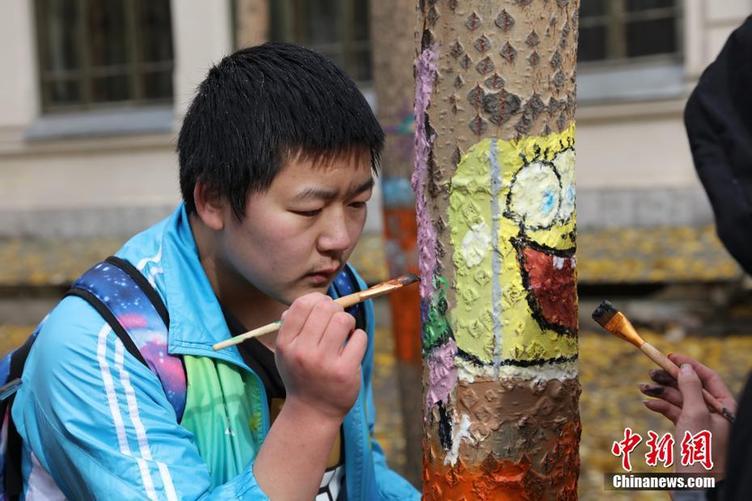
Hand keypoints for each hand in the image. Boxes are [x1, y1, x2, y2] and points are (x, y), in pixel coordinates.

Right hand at [275, 292, 366, 421]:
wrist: (312, 412)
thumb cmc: (301, 375)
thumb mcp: (286, 352)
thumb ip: (292, 326)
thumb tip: (307, 302)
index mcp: (285, 344)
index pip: (301, 305)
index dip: (317, 299)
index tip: (324, 306)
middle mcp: (302, 352)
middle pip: (325, 308)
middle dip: (335, 309)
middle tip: (337, 321)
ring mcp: (324, 363)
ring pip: (343, 320)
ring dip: (348, 322)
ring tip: (345, 333)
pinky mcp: (345, 372)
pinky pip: (360, 337)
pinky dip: (359, 338)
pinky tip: (352, 348)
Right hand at [640, 353, 735, 477]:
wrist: (695, 486)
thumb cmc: (700, 452)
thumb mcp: (695, 414)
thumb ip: (690, 388)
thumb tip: (685, 366)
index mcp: (725, 408)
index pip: (708, 378)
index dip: (689, 365)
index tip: (670, 357)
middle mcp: (715, 414)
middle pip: (691, 387)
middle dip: (670, 378)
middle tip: (651, 371)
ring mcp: (701, 423)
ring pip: (680, 399)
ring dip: (661, 392)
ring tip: (643, 387)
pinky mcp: (688, 433)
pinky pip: (674, 413)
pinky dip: (661, 407)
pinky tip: (649, 404)